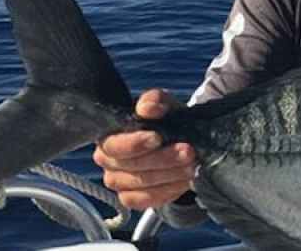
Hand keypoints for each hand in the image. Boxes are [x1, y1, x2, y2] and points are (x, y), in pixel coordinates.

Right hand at [93, 88, 197, 209]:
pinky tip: (184, 180)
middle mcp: (108, 161)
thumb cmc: (164, 120)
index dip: (135, 144)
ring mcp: (118, 182)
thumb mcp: (163, 104)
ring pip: (141, 184)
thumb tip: (148, 108)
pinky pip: (146, 200)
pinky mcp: (131, 198)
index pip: (114, 145)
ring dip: (170, 175)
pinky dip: (168, 190)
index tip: (158, 137)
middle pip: (131, 166)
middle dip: (163, 159)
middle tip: (188, 151)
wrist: (177, 139)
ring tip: (191, 165)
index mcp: (109, 136)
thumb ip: (154, 100)